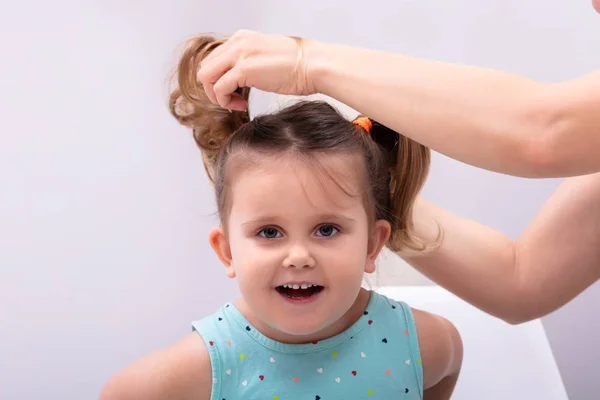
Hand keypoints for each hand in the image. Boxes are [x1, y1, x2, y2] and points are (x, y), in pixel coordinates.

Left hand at [198, 30, 316, 110]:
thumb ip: (250, 62)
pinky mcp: (243, 69)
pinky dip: (225, 101)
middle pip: (206, 68)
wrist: (313, 65)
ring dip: (217, 96)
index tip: (233, 92)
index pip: (214, 60)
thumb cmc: (298, 66)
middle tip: (232, 100)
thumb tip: (239, 77)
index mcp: (242, 38)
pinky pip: (219, 89)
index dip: (219, 80)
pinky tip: (241, 105)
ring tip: (235, 104)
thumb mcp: (266, 58)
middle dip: (214, 89)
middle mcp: (237, 42)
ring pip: (206, 78)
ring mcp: (239, 54)